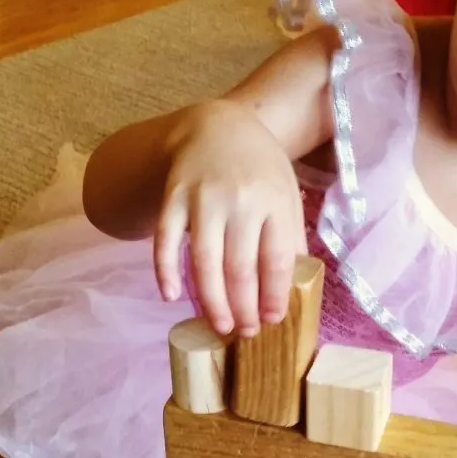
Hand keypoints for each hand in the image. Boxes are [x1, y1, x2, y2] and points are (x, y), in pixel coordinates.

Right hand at [155, 100, 307, 336]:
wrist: (217, 125)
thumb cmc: (258, 168)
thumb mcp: (286, 194)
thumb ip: (290, 237)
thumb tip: (291, 288)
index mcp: (274, 201)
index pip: (275, 259)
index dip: (273, 295)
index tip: (272, 320)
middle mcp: (239, 201)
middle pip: (239, 267)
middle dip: (243, 308)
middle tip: (245, 332)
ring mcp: (202, 198)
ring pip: (203, 261)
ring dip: (210, 300)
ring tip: (218, 326)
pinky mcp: (172, 197)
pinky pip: (166, 240)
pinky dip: (165, 270)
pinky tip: (171, 295)